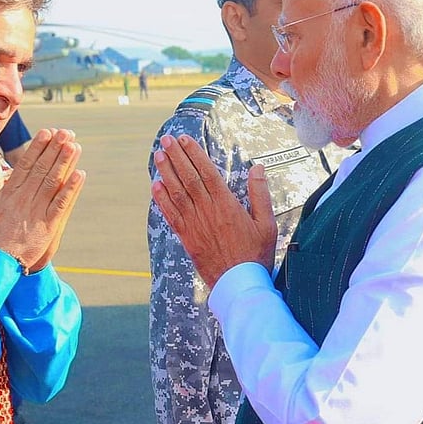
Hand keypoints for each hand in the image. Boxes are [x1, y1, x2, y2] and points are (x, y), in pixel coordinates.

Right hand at [0, 128, 85, 271]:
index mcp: (10, 193)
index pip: (26, 165)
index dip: (37, 147)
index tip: (47, 132)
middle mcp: (25, 198)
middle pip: (42, 169)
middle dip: (54, 150)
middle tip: (66, 132)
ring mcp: (37, 211)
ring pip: (53, 182)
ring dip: (64, 163)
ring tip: (74, 146)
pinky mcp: (48, 225)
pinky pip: (61, 204)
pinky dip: (71, 189)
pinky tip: (80, 175)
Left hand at [151, 134, 275, 286]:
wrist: (239, 284)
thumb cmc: (256, 254)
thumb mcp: (267, 224)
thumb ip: (261, 194)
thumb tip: (258, 167)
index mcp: (227, 205)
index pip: (207, 172)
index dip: (194, 154)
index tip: (185, 139)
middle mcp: (208, 211)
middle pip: (188, 178)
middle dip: (176, 157)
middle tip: (166, 140)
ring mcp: (195, 225)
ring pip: (177, 193)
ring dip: (166, 172)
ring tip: (158, 155)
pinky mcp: (187, 238)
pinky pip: (171, 215)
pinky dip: (162, 199)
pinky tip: (155, 186)